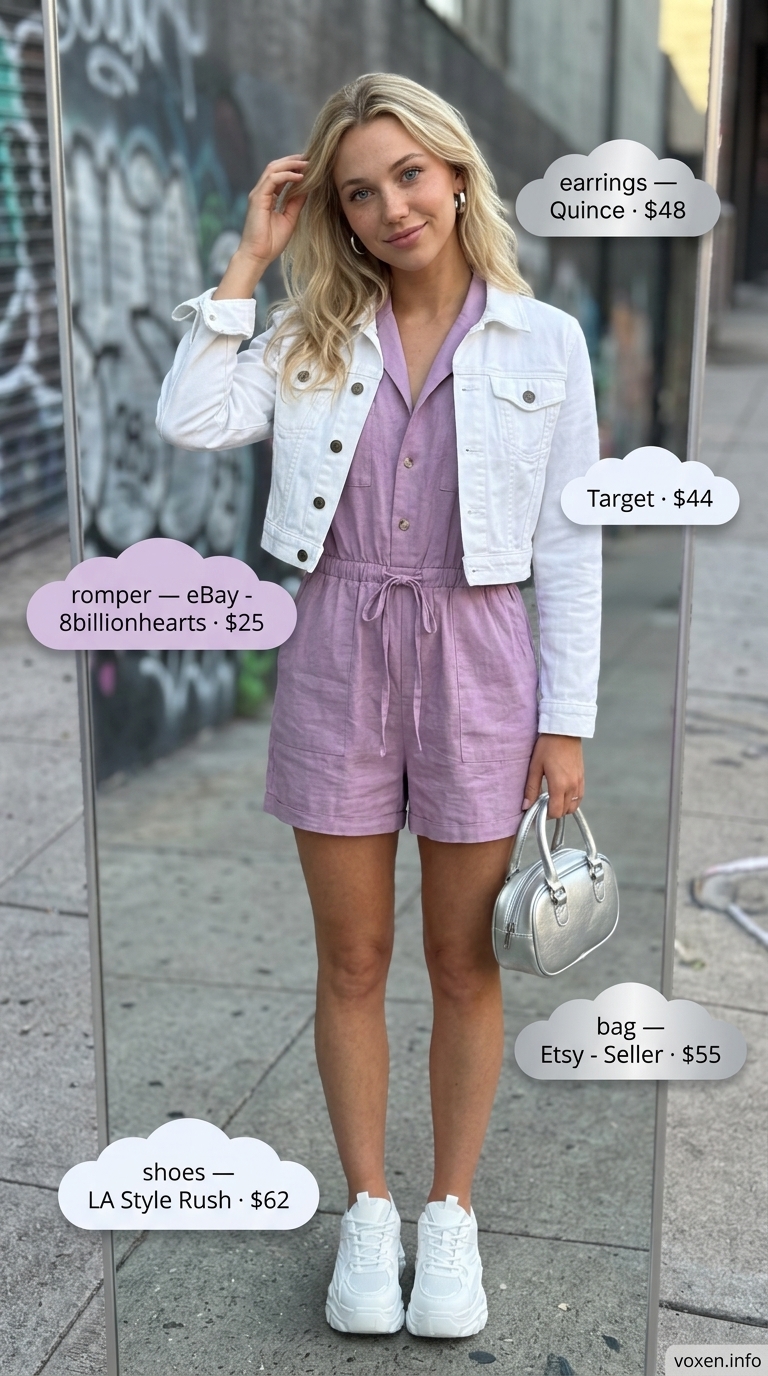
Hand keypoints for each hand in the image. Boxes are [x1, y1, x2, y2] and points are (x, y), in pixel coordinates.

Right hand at [213, 155, 307, 298]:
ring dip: (291, 164)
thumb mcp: (290, 218)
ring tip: (307, 164)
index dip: (294, 168)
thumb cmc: (271, 242)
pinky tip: (299, 176)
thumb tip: (307, 188)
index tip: (311, 165)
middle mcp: (262, 192)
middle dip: (293, 160)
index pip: (280, 175)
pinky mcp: (257, 199)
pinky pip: (272, 179)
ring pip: (273, 168)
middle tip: (310, 158)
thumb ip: (296, 202)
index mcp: (268, 196)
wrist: (258, 256)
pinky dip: (286, 176)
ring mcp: (258, 194)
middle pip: (276, 167)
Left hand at [522, 734, 583, 818]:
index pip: (555, 812)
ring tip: (552, 798)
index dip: (545, 815)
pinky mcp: (582, 777)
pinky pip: (579, 797)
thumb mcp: (535, 767)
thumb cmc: (547, 746)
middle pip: (565, 811)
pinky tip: (561, 793)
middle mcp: (572, 786)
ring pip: (574, 806)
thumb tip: (526, 806)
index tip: (537, 809)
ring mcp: (579, 782)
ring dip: (563, 807)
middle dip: (553, 811)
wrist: (564, 730)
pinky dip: (571, 800)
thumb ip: (531, 788)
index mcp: (560, 785)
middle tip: (542, 803)